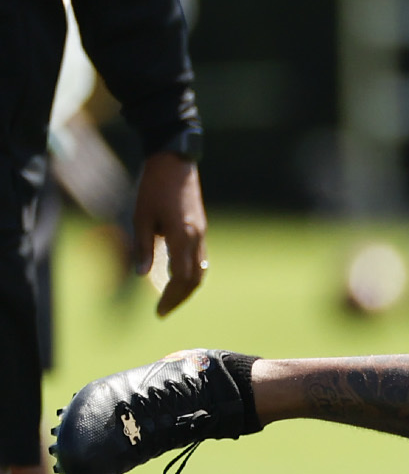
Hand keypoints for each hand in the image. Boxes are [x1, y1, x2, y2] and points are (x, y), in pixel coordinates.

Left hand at [129, 153, 206, 316]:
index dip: (170, 297)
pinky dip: (191, 274)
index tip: (157, 311)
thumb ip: (142, 246)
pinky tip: (177, 278)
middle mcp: (197, 237)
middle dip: (180, 298)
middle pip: (196, 278)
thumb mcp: (141, 216)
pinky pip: (201, 259)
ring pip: (201, 270)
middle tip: (163, 311)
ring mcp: (202, 232)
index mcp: (182, 235)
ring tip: (171, 299)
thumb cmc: (153, 187)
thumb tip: (141, 275)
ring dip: (188, 288)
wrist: (174, 161)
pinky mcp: (201, 228)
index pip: (181, 277)